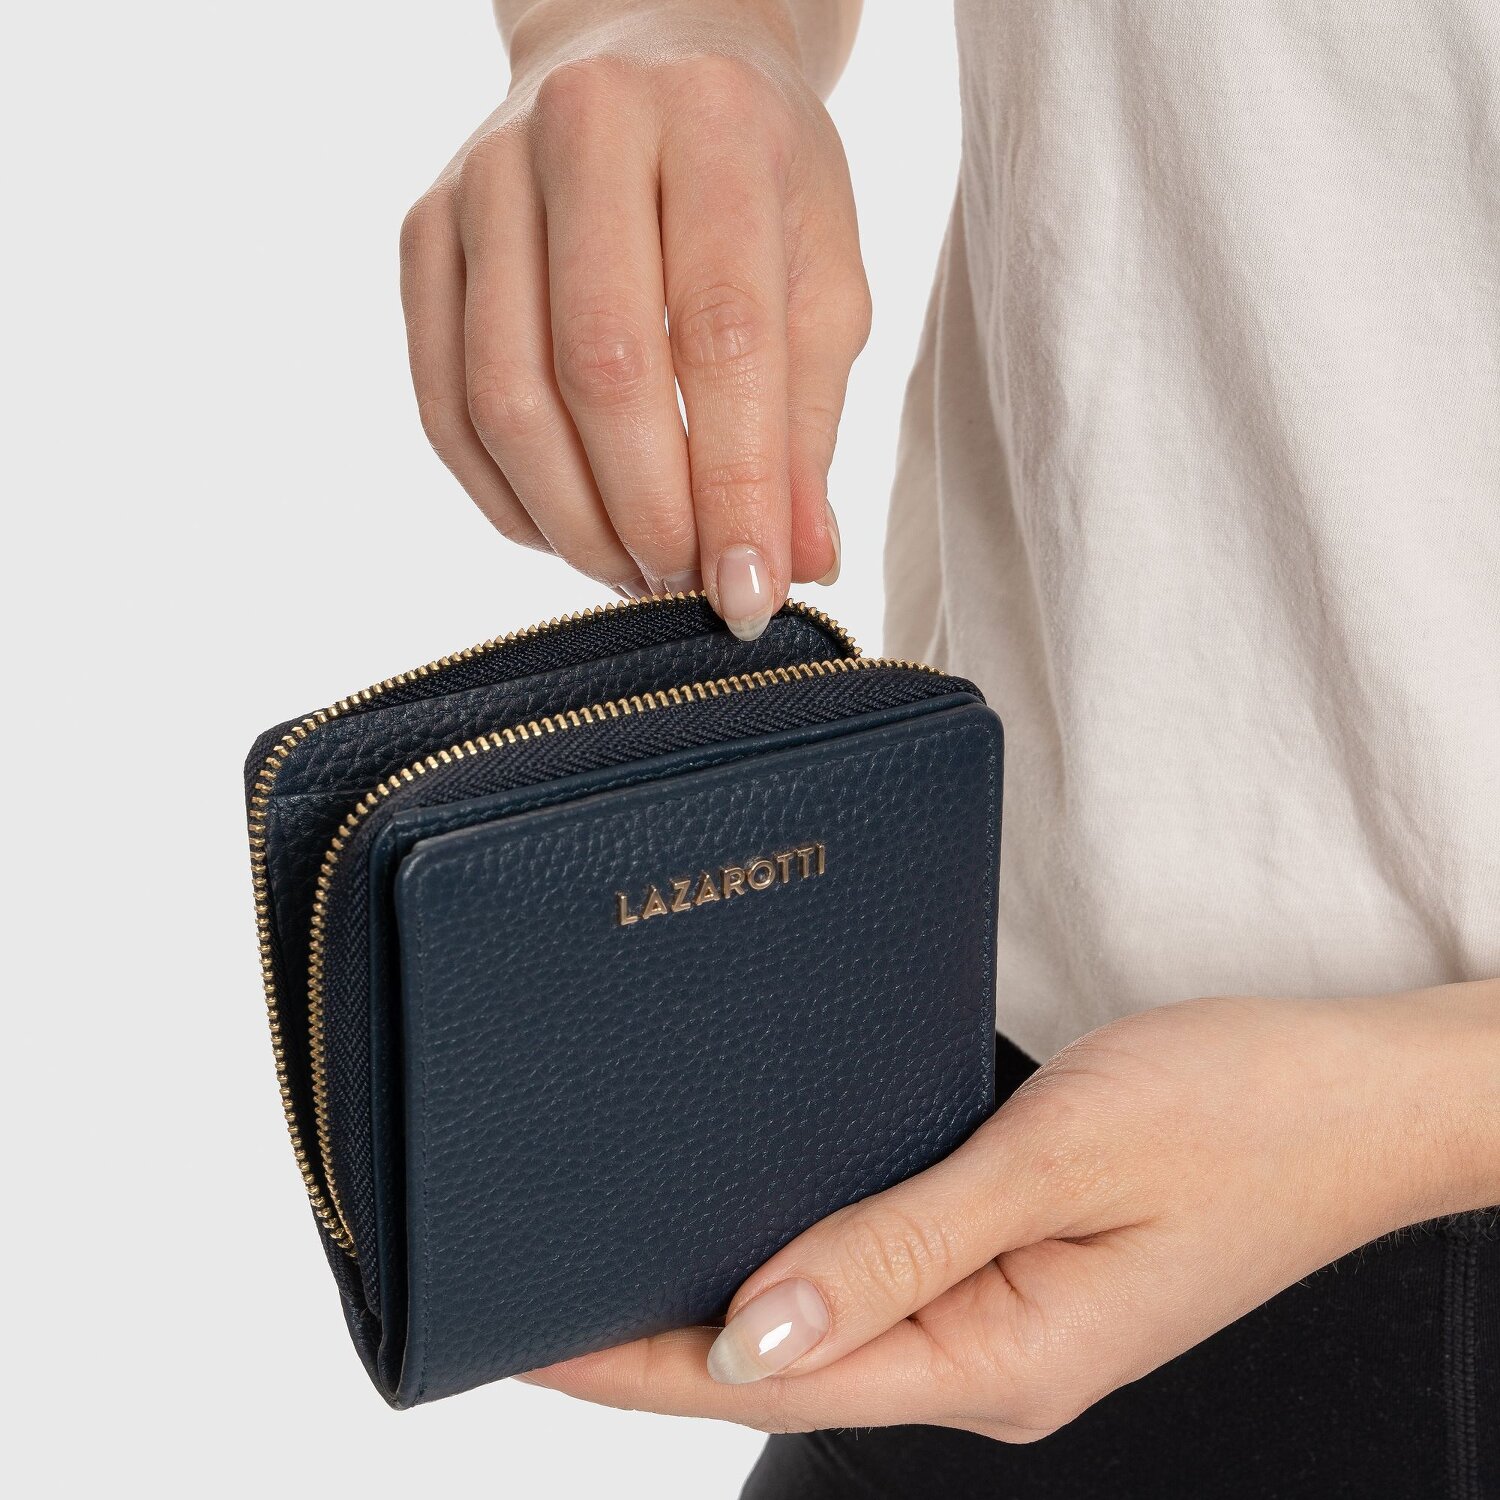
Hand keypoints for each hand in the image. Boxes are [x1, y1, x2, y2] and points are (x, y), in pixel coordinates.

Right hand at [400, 0, 868, 635]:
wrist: (644, 59)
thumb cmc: (756, 186)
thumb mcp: (820, 281)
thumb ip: (808, 424)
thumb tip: (797, 564)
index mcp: (711, 123)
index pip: (722, 333)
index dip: (737, 483)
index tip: (752, 592)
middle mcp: (584, 129)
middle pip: (598, 367)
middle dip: (648, 512)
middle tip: (688, 587)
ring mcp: (483, 179)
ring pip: (504, 396)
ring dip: (573, 521)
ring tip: (636, 572)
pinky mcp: (424, 233)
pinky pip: (445, 403)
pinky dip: (507, 498)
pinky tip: (568, 531)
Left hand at [523, 985, 1499, 1437]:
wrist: (1361, 1095)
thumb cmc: (1240, 1113)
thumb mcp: (1061, 1163)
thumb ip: (904, 1247)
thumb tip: (759, 1331)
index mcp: (1000, 1354)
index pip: (777, 1374)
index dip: (643, 1363)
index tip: (535, 1340)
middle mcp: (996, 1357)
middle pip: (790, 1360)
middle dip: (662, 1339)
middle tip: (547, 1290)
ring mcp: (1014, 1320)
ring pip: (832, 1322)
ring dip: (727, 1297)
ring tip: (622, 1258)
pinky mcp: (1027, 1269)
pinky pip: (883, 1280)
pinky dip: (803, 1259)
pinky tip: (759, 1222)